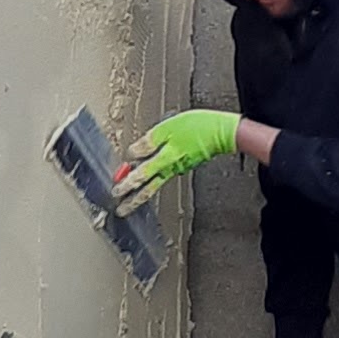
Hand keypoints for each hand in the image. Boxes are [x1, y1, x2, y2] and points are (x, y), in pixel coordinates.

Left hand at [111, 108, 240, 209]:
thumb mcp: (169, 128)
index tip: (116, 189)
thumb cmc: (198, 127)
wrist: (222, 133)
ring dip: (141, 196)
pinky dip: (153, 183)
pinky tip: (149, 183)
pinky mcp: (184, 165)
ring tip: (131, 204)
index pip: (141, 175)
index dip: (127, 181)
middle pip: (148, 188)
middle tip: (121, 210)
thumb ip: (150, 141)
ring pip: (155, 185)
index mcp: (164, 159)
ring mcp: (178, 169)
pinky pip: (163, 176)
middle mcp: (170, 168)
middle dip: (133, 201)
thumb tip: (133, 153)